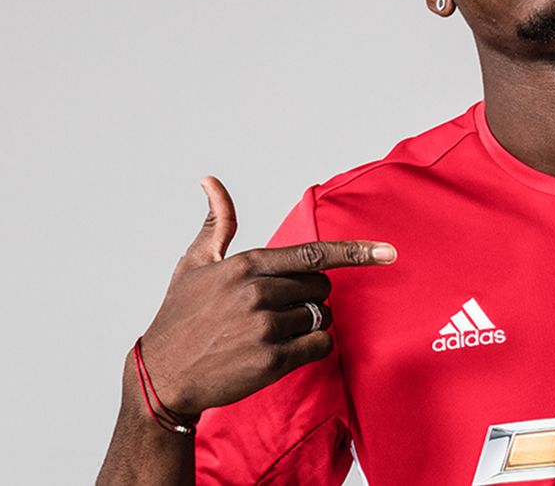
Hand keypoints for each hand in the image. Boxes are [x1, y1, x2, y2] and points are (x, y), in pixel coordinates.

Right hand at [137, 176, 395, 415]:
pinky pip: (319, 346)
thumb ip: (217, 223)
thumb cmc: (180, 318)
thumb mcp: (194, 264)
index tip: (388, 251)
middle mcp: (258, 293)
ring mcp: (266, 327)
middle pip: (321, 287)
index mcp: (246, 265)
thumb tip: (211, 180)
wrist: (162, 377)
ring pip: (321, 317)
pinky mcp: (272, 360)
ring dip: (308, 324)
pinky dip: (311, 348)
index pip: (314, 254)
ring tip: (270, 333)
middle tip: (276, 310)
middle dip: (309, 296)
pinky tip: (282, 352)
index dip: (355, 252)